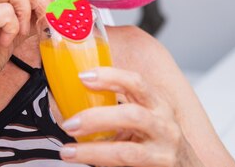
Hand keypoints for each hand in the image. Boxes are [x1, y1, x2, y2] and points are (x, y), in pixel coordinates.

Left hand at [59, 67, 203, 166]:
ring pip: (127, 151)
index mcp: (157, 104)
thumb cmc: (161, 142)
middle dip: (96, 118)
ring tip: (70, 150)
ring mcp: (164, 151)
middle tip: (70, 122)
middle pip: (132, 115)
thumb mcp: (146, 118)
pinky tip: (87, 162)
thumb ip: (119, 110)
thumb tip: (76, 104)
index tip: (84, 76)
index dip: (110, 76)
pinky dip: (103, 163)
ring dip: (94, 150)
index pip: (136, 82)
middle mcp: (164, 125)